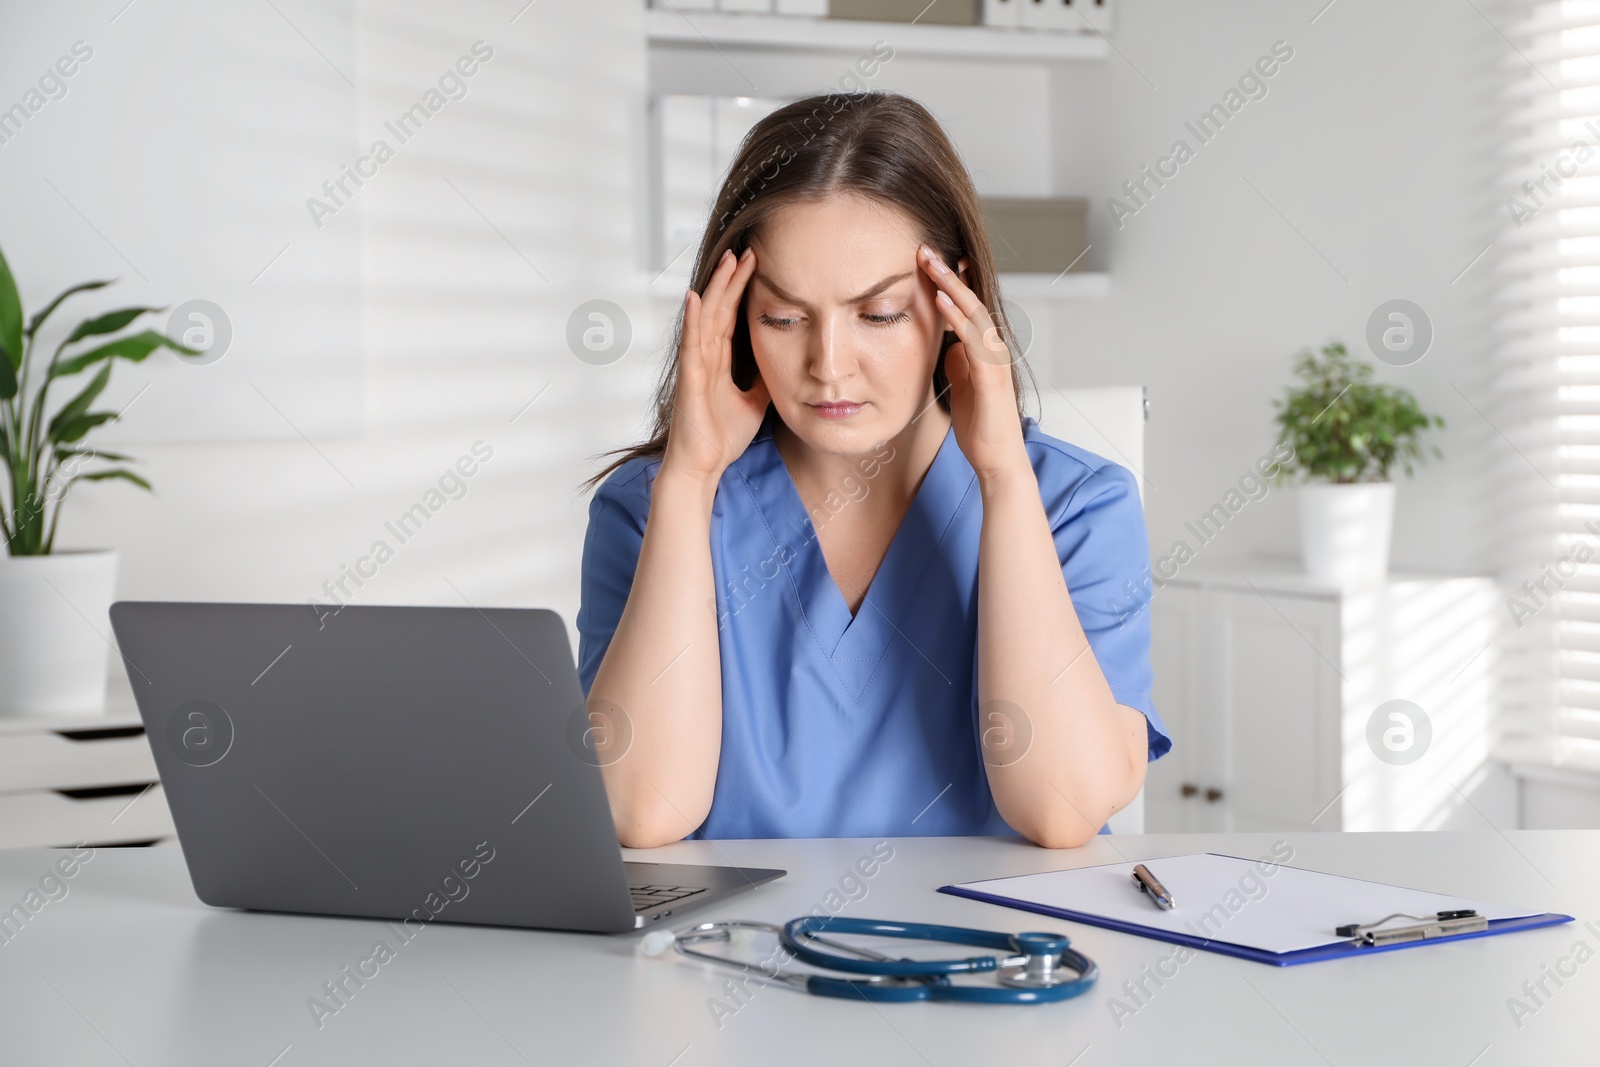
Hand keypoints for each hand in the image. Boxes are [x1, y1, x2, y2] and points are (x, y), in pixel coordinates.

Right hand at [663, 247, 771, 482]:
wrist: (703, 467)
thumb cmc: (722, 438)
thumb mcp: (754, 402)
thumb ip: (762, 380)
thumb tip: (780, 363)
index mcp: (718, 362)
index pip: (730, 318)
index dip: (742, 291)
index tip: (757, 266)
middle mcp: (705, 358)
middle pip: (719, 310)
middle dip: (733, 280)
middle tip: (747, 250)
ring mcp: (696, 366)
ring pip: (707, 318)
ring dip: (717, 289)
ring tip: (729, 261)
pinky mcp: (690, 380)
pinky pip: (692, 344)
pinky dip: (693, 320)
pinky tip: (695, 297)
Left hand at [918, 244, 1028, 484]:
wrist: (997, 460)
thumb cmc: (981, 425)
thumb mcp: (962, 385)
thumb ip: (958, 363)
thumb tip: (947, 344)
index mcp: (983, 350)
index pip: (967, 307)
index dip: (950, 282)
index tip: (927, 259)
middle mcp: (992, 349)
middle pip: (971, 300)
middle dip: (947, 273)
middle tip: (924, 248)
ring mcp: (995, 360)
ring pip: (975, 312)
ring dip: (952, 286)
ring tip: (930, 263)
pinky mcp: (992, 376)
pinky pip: (973, 339)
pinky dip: (957, 318)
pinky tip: (941, 301)